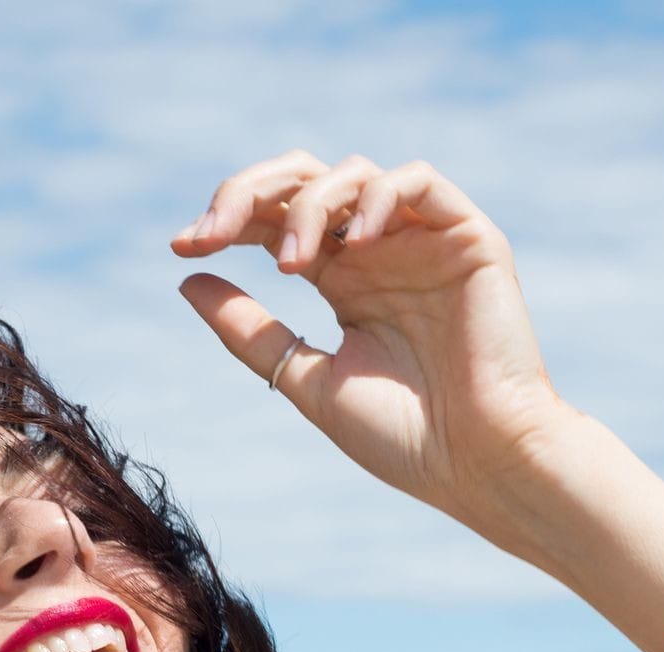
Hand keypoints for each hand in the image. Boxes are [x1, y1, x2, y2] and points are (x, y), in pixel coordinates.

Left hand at [172, 150, 579, 558]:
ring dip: (308, 207)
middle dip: (251, 193)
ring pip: (353, 175)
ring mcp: (422, 239)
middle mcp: (379, 251)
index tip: (184, 246)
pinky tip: (352, 245)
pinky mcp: (468, 237)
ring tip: (291, 266)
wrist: (479, 464)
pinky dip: (377, 198)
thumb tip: (186, 277)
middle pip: (304, 181)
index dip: (225, 222)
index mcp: (342, 281)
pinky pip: (418, 182)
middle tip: (215, 230)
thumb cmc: (403, 438)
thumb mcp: (308, 380)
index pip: (274, 222)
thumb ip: (251, 331)